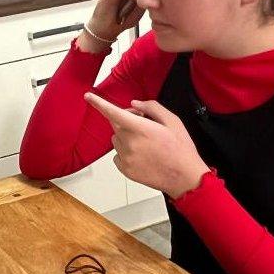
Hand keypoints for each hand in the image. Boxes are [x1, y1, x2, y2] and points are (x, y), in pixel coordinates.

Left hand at [85, 93, 209, 198]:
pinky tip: (142, 156)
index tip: (88, 96)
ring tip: (146, 144)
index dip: (99, 103)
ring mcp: (126, 158)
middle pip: (116, 125)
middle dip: (126, 121)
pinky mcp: (125, 170)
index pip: (114, 112)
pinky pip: (117, 155)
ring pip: (116, 140)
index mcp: (141, 128)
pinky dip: (125, 153)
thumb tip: (134, 105)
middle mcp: (130, 143)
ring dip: (126, 138)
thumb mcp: (172, 121)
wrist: (185, 177)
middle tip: (144, 126)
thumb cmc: (180, 149)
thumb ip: (151, 107)